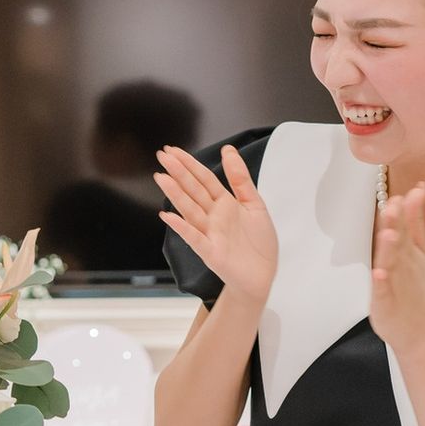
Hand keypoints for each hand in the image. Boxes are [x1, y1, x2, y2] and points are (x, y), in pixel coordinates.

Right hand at [155, 144, 277, 303]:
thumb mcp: (254, 203)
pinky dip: (181, 227)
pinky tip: (167, 216)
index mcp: (224, 203)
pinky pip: (194, 237)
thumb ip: (240, 178)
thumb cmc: (258, 243)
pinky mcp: (210, 252)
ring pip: (190, 209)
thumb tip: (228, 150)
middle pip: (193, 190)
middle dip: (178, 172)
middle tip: (161, 155)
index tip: (173, 150)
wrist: (262, 275)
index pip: (203, 178)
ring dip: (175, 194)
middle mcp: (213, 216)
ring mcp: (209, 233)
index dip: (189, 163)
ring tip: (161, 177)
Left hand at [369, 185, 424, 351]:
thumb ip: (414, 223)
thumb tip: (415, 193)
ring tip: (388, 234)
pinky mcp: (386, 301)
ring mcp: (396, 283)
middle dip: (398, 223)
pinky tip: (379, 273)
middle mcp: (405, 266)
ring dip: (390, 249)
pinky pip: (383, 290)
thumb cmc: (411, 288)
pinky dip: (381, 282)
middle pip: (402, 242)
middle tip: (395, 203)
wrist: (417, 330)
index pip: (413, 228)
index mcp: (412, 254)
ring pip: (392, 263)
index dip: (413, 210)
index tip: (416, 189)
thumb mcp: (416, 252)